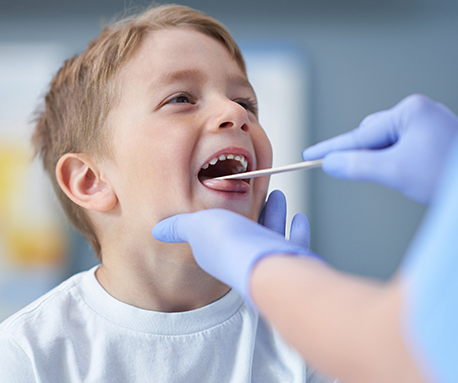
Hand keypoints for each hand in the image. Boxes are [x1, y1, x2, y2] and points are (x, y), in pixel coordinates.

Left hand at [152, 190, 317, 302]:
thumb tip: (158, 229)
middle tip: (259, 191)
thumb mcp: (195, 225)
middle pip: (248, 230)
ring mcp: (266, 259)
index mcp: (217, 251)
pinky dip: (296, 230)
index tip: (228, 194)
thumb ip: (178, 226)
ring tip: (278, 195)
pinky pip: (293, 244)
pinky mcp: (289, 260)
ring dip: (275, 212)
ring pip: (270, 233)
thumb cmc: (230, 246)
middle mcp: (241, 257)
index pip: (219, 230)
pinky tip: (299, 218)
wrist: (264, 266)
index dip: (222, 213)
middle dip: (253, 209)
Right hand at [303, 94, 457, 203]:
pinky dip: (399, 162)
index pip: (361, 134)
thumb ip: (358, 165)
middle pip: (374, 137)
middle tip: (369, 175)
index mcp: (410, 110)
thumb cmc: (447, 175)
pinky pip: (405, 147)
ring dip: (385, 162)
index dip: (332, 148)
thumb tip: (331, 163)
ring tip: (404, 178)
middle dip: (368, 157)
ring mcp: (431, 123)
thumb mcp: (395, 172)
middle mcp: (421, 110)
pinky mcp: (438, 138)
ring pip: (389, 144)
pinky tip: (411, 175)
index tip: (308, 156)